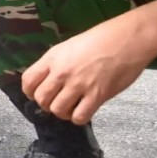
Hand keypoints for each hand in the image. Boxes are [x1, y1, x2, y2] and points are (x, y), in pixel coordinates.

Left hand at [21, 19, 153, 124]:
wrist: (128, 39)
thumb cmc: (100, 39)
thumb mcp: (69, 46)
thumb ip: (56, 63)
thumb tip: (48, 79)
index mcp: (53, 58)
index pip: (28, 81)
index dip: (30, 92)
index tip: (38, 94)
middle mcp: (62, 72)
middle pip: (41, 99)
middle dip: (46, 105)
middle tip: (57, 102)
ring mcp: (79, 84)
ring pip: (57, 110)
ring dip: (62, 113)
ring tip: (70, 108)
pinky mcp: (98, 95)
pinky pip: (79, 116)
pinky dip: (79, 118)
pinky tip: (83, 111)